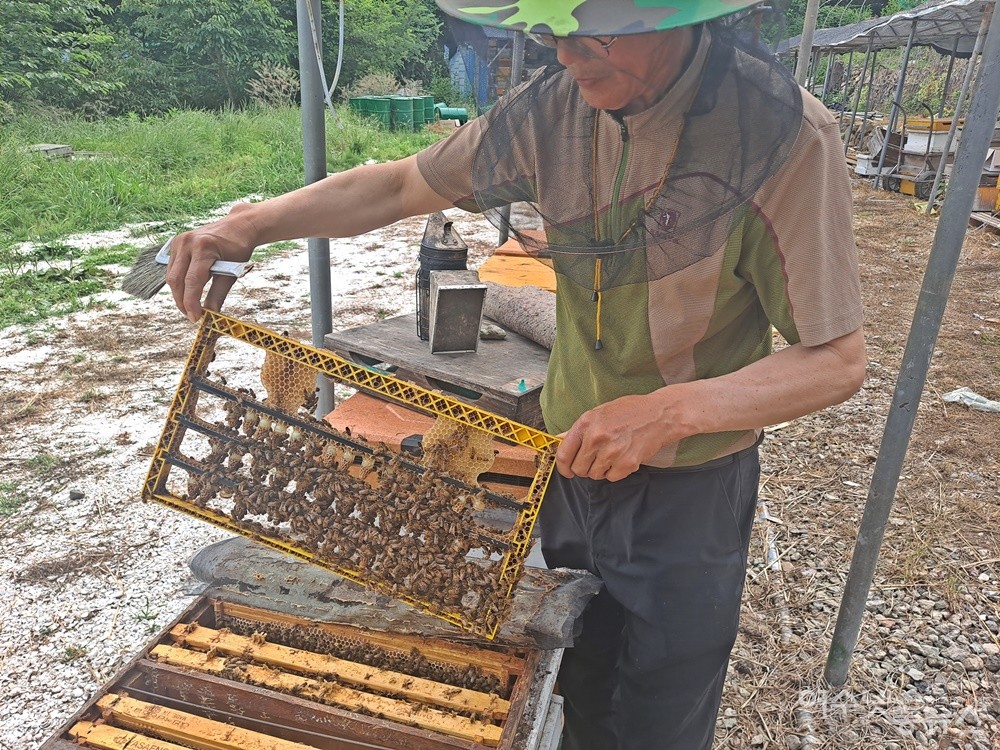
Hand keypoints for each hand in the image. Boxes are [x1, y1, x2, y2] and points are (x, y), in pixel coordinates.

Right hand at [165, 202, 258, 321]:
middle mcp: (187, 242)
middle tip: (192, 316)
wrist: (238, 226)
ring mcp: (179, 241)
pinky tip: (187, 291)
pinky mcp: (175, 243)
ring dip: (179, 293)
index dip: (191, 303)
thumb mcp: (232, 273)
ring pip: (171, 275)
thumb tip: (210, 314)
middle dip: (182, 301)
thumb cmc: (238, 248)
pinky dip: (179, 282)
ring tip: (190, 306)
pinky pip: (172, 267)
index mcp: (204, 248)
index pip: (192, 281)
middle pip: (176, 280)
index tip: (195, 318)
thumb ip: (218, 294)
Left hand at [555, 392, 690, 480]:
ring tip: (610, 455)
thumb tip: (560, 439)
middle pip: (578, 469)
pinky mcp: (627, 464)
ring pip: (594, 475)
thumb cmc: (630, 411)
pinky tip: (621, 458)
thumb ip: (579, 429)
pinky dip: (614, 472)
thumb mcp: (599, 412)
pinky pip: (611, 477)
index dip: (562, 467)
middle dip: (583, 468)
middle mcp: (597, 438)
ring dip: (599, 469)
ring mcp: (612, 452)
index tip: (566, 470)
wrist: (659, 415)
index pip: (564, 454)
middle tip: (594, 459)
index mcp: (587, 423)